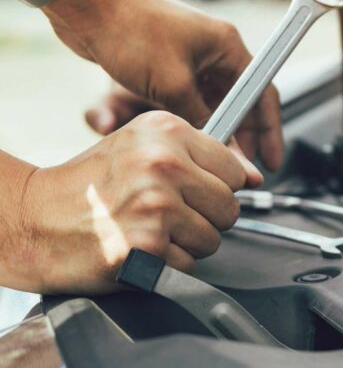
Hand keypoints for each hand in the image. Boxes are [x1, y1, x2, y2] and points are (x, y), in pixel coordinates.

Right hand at [16, 111, 260, 293]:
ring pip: (214, 238)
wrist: (34, 219)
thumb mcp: (141, 146)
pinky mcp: (150, 246)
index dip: (218, 186)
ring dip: (187, 243)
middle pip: (230, 206)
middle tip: (166, 214)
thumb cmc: (89, 184)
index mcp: (166, 131)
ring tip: (149, 228)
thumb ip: (201, 156)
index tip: (193, 191)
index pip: (235, 168)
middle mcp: (164, 164)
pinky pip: (190, 264)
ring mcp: (157, 206)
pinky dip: (169, 264)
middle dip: (205, 217)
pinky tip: (139, 247)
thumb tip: (255, 177)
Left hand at [44, 0, 283, 169]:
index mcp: (228, 47)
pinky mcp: (170, 64)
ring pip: (216, 103)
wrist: (86, 4)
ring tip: (216, 159)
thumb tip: (223, 150)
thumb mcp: (172, 85)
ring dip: (218, 129)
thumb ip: (202, 120)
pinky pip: (192, 99)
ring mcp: (192, 57)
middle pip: (242, 102)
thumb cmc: (131, 31)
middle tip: (243, 167)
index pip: (263, 93)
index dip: (270, 130)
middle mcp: (215, 51)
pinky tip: (192, 140)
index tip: (271, 159)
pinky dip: (195, 120)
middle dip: (244, 136)